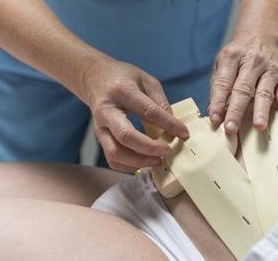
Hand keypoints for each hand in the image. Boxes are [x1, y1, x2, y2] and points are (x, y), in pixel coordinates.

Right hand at [81, 58, 190, 172]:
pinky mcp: (99, 138)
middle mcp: (106, 111)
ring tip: (158, 160)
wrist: (94, 78)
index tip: (184, 134)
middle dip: (150, 148)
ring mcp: (99, 127)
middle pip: (126, 136)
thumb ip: (160, 101)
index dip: (168, 125)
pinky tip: (144, 162)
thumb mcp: (145, 80)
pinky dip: (129, 166)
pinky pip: (112, 159)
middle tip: (168, 152)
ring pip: (115, 153)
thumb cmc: (123, 78)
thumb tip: (173, 126)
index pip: (148, 112)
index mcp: (121, 91)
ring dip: (139, 161)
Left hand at [208, 34, 277, 134]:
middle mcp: (252, 62)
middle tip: (231, 128)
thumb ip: (218, 86)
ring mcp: (269, 70)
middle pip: (243, 89)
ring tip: (258, 126)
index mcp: (232, 57)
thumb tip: (215, 113)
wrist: (260, 34)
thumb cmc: (239, 55)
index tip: (215, 120)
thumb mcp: (223, 62)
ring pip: (265, 92)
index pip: (223, 83)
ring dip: (261, 111)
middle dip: (236, 110)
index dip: (218, 102)